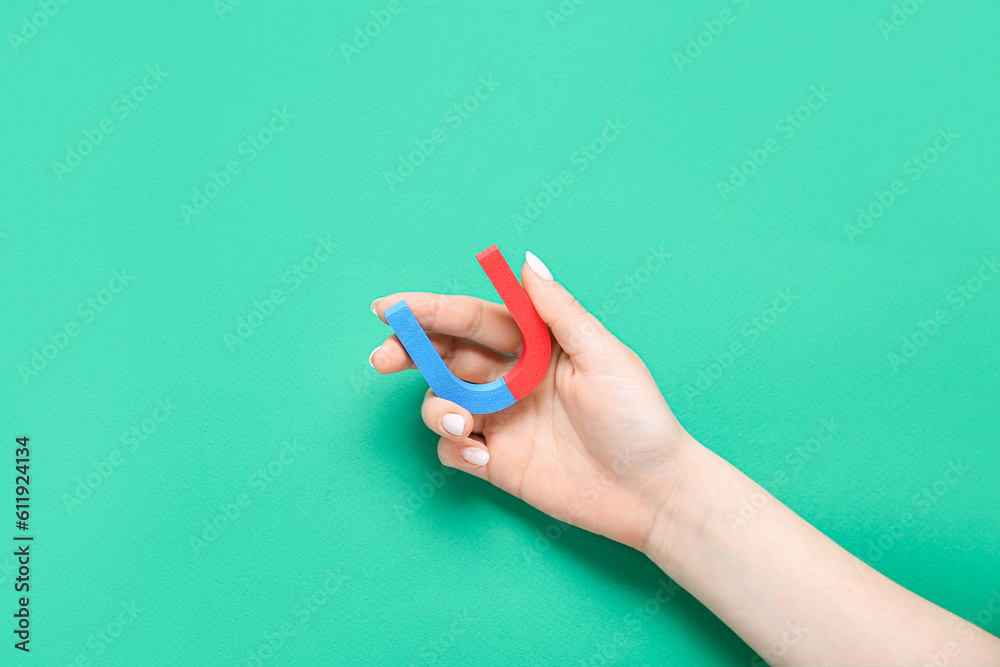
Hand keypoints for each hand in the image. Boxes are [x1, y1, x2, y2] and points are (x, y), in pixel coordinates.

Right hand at [370, 251, 690, 549]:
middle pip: (443, 356)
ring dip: (437, 408)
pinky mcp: (496, 461)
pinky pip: (453, 448)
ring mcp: (501, 420)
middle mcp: (510, 378)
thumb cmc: (637, 418)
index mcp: (534, 345)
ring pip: (441, 401)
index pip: (472, 320)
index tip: (389, 308)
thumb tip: (526, 261)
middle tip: (382, 358)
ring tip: (464, 425)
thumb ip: (558, 312)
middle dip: (408, 351)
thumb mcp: (603, 356)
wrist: (650, 492)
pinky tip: (482, 458)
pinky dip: (455, 449)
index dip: (429, 311)